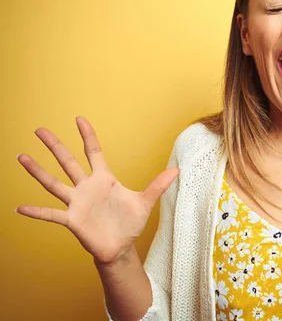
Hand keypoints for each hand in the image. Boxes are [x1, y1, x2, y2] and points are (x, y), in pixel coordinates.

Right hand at [16, 116, 178, 264]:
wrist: (121, 247)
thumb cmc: (130, 223)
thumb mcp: (145, 202)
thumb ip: (158, 185)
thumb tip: (177, 170)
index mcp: (104, 179)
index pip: (93, 152)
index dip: (87, 135)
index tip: (79, 118)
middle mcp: (87, 187)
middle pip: (68, 162)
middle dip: (55, 146)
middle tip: (40, 130)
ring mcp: (77, 203)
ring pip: (54, 183)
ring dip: (38, 171)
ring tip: (21, 156)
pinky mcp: (72, 220)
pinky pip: (52, 214)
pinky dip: (37, 211)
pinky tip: (20, 208)